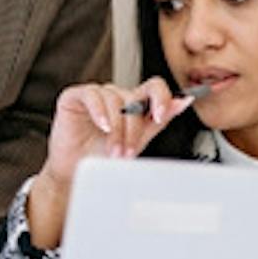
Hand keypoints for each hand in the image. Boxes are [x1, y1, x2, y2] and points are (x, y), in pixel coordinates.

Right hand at [29, 78, 197, 248]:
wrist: (75, 171)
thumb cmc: (102, 155)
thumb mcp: (137, 140)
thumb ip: (159, 121)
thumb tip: (182, 102)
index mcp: (133, 103)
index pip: (154, 87)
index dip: (161, 97)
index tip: (160, 116)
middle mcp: (116, 96)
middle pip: (134, 99)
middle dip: (133, 129)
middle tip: (128, 151)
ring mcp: (96, 94)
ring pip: (114, 101)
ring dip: (116, 129)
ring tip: (113, 151)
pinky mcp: (75, 96)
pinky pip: (91, 95)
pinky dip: (99, 112)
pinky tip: (102, 127)